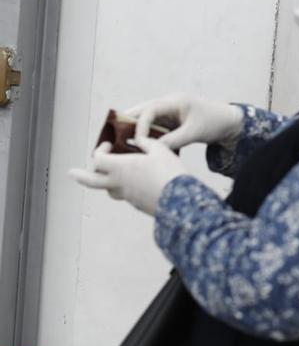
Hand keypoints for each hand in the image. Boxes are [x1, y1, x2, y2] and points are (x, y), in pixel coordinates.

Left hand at [69, 138, 188, 213]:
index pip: (98, 158)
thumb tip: (140, 140)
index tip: (108, 145)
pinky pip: (126, 195)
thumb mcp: (160, 150)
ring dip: (105, 182)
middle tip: (72, 173)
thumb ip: (147, 142)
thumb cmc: (169, 174)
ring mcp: (127, 196)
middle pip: (91, 181)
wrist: (180, 200)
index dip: (100, 150)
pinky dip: (126, 188)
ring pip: (109, 190)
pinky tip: (139, 183)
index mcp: (121, 167)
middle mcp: (119, 183)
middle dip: (80, 176)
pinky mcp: (138, 204)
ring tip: (110, 177)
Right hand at [124, 92, 242, 149]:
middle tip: (112, 137)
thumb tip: (153, 149)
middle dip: (127, 123)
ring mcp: (169, 111)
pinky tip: (137, 146)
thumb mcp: (195, 132)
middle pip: (142, 110)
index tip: (138, 141)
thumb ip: (174, 140)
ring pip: (146, 119)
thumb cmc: (214, 122)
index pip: (150, 109)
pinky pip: (153, 126)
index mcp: (175, 101)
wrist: (229, 122)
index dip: (140, 124)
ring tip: (119, 143)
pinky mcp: (171, 120)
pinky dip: (146, 134)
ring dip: (135, 129)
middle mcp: (169, 104)